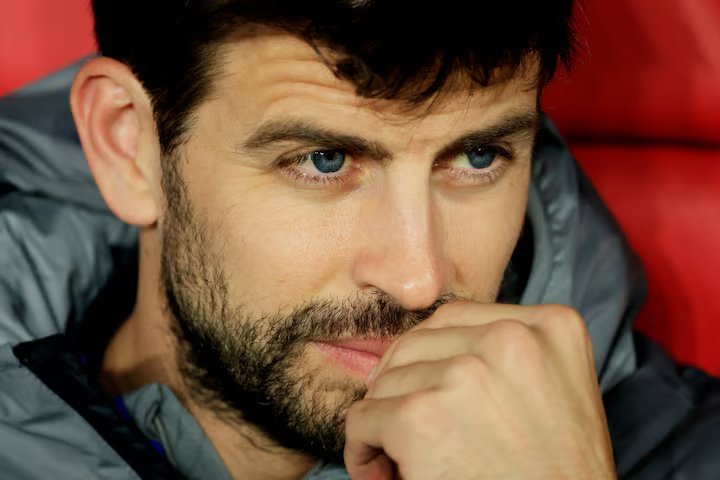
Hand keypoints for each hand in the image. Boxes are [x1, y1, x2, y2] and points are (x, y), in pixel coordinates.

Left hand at [343, 302, 616, 479]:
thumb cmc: (556, 473)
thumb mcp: (555, 393)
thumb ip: (506, 355)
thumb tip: (422, 348)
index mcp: (551, 327)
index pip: (457, 319)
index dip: (432, 357)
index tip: (429, 390)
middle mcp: (510, 339)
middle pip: (417, 344)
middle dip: (405, 385)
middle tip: (410, 428)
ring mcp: (465, 375)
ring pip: (388, 381)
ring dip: (385, 419)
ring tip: (405, 457)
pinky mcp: (420, 416)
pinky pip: (363, 418)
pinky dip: (363, 449)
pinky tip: (383, 471)